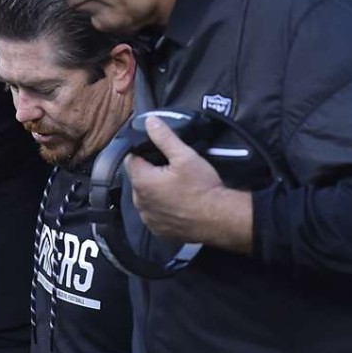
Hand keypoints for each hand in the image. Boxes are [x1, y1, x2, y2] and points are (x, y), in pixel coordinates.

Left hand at [126, 116, 251, 252]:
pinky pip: (153, 214)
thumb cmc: (202, 186)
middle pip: (138, 179)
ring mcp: (148, 218)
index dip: (143, 153)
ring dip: (155, 191)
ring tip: (175, 186)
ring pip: (145, 197)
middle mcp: (139, 202)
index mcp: (142, 181)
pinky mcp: (158, 230)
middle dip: (150, 172)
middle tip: (171, 168)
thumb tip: (149, 121)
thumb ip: (164, 137)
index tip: (158, 152)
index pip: (131, 159)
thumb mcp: (185, 156)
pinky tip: (176, 203)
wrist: (220, 218)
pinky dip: (161, 208)